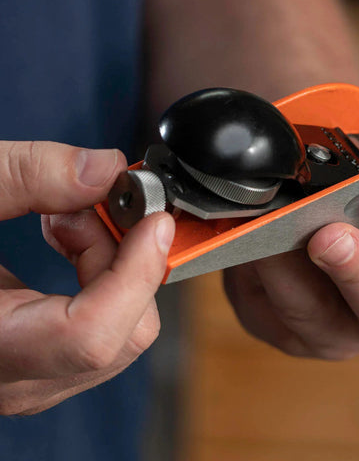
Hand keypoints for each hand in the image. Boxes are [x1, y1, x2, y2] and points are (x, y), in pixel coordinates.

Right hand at [0, 141, 173, 414]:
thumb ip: (24, 176)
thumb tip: (105, 169)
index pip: (91, 336)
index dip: (136, 274)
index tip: (155, 220)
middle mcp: (10, 378)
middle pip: (122, 334)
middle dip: (124, 259)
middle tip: (92, 205)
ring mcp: (30, 375)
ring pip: (121, 329)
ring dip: (112, 261)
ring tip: (66, 215)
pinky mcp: (40, 358)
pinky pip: (103, 322)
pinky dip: (102, 273)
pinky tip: (68, 236)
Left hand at [224, 183, 358, 358]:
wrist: (286, 233)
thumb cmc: (335, 200)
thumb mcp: (358, 174)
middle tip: (334, 233)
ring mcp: (341, 328)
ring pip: (328, 323)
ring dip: (301, 277)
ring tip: (283, 237)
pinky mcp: (294, 336)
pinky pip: (279, 313)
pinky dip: (267, 275)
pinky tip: (255, 247)